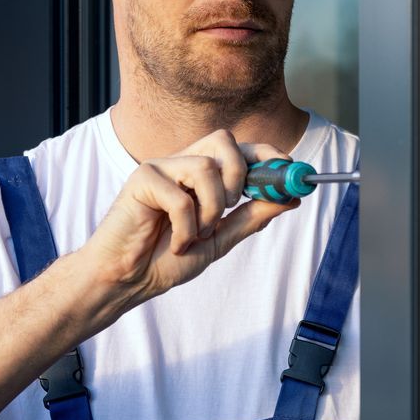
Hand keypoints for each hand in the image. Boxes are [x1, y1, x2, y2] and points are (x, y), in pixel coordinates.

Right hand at [72, 127, 299, 309]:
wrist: (129, 279)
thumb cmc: (166, 258)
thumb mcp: (220, 239)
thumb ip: (252, 217)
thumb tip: (291, 198)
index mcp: (201, 175)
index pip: (239, 148)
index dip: (266, 153)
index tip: (288, 168)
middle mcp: (181, 164)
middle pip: (223, 140)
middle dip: (239, 175)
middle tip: (232, 206)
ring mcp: (160, 168)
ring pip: (205, 168)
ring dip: (210, 210)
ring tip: (196, 234)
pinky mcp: (141, 179)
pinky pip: (180, 197)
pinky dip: (186, 228)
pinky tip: (175, 243)